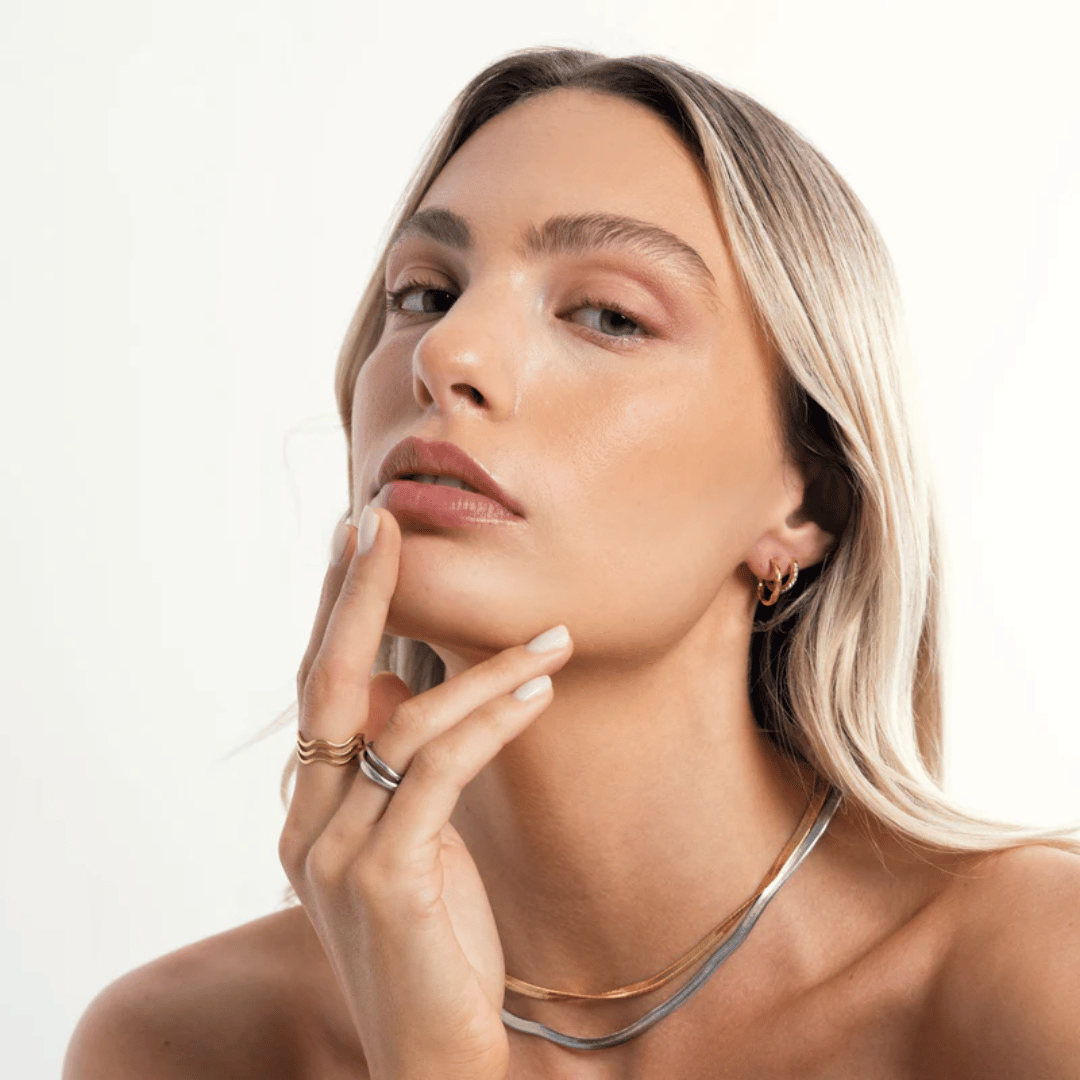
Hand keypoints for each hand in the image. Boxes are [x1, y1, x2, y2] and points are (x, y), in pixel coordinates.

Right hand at [278, 504, 573, 1079]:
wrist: (430, 1059)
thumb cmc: (431, 946)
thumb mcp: (410, 848)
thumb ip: (395, 775)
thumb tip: (406, 693)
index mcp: (308, 813)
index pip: (316, 689)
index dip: (334, 611)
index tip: (358, 539)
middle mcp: (306, 826)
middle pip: (325, 684)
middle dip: (356, 598)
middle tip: (382, 523)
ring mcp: (339, 857)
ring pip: (402, 726)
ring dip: (483, 669)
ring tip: (551, 636)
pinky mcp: (388, 884)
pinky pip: (438, 775)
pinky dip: (489, 722)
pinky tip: (539, 694)